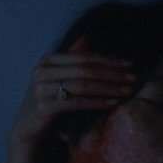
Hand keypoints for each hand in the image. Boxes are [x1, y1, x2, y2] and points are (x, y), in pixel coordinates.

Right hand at [9, 36, 136, 146]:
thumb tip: (89, 35)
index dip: (109, 59)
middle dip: (113, 73)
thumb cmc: (49, 100)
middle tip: (134, 77)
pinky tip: (112, 103)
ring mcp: (41, 89)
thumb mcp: (59, 77)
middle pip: (85, 69)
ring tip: (127, 91)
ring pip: (83, 85)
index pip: (84, 56)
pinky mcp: (44, 108)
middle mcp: (42, 71)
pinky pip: (76, 103)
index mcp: (48, 60)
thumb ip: (73, 58)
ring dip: (109, 88)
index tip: (130, 64)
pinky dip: (97, 102)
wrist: (27, 127)